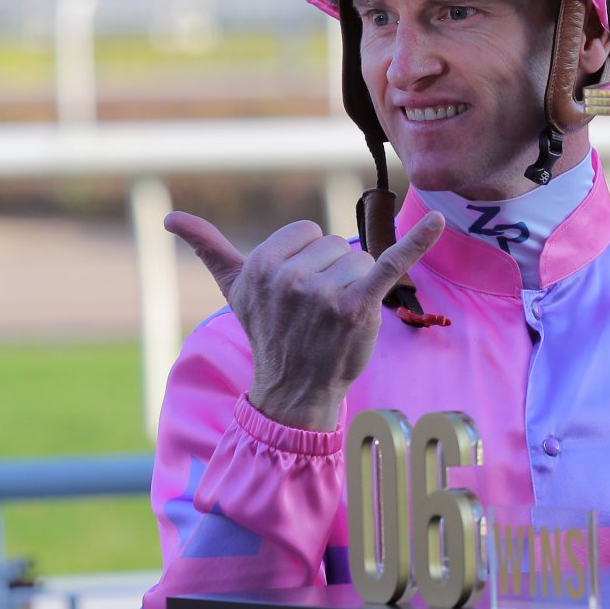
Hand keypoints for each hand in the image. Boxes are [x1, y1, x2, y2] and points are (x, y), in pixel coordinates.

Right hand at [166, 210, 444, 431]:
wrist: (295, 390)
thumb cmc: (269, 334)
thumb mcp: (234, 288)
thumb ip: (208, 248)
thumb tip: (169, 218)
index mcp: (261, 263)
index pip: (307, 232)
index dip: (308, 260)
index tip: (296, 294)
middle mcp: (289, 275)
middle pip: (334, 244)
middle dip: (332, 273)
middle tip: (316, 313)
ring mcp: (323, 291)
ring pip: (358, 258)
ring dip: (354, 286)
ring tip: (334, 319)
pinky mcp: (357, 304)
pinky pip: (390, 263)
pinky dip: (417, 243)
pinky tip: (439, 222)